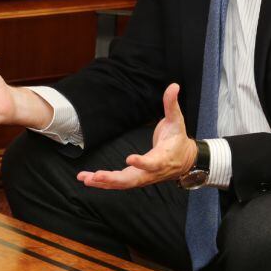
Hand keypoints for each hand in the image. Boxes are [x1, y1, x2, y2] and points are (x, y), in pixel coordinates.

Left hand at [77, 83, 196, 189]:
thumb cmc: (178, 139)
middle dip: (114, 179)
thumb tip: (174, 86)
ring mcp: (143, 177)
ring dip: (103, 182)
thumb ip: (172, 104)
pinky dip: (103, 183)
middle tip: (97, 176)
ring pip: (123, 183)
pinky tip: (88, 179)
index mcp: (162, 158)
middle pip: (132, 179)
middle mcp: (152, 172)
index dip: (142, 162)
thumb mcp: (177, 120)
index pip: (152, 163)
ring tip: (85, 179)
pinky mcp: (136, 178)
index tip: (129, 159)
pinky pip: (119, 183)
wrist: (185, 160)